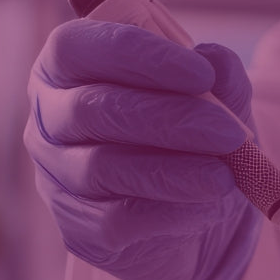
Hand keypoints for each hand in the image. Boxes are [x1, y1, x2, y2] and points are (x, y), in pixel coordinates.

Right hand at [26, 20, 259, 279]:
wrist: (190, 214)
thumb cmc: (190, 136)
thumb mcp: (216, 100)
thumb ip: (220, 76)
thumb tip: (217, 60)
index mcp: (66, 68)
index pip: (75, 48)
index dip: (136, 55)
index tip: (202, 75)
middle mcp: (49, 120)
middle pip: (90, 109)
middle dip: (168, 119)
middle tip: (230, 132)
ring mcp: (57, 178)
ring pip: (101, 168)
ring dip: (171, 171)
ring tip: (225, 176)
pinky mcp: (78, 231)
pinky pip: (115, 219)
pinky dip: (169, 212)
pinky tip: (209, 206)